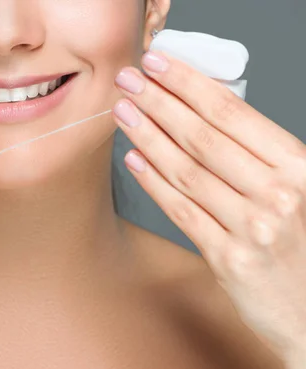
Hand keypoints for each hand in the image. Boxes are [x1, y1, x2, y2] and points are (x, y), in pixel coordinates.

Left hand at [112, 51, 305, 356]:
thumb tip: (206, 113)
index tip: (159, 65)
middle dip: (160, 103)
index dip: (189, 85)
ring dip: (149, 137)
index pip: (233, 113)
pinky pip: (182, 212)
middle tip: (128, 82)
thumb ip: (259, 155)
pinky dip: (154, 184)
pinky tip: (134, 161)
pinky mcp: (228, 260)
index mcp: (299, 167)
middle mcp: (278, 194)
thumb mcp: (300, 187)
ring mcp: (252, 229)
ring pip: (187, 171)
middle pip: (204, 137)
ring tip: (123, 114)